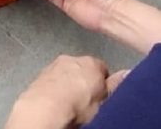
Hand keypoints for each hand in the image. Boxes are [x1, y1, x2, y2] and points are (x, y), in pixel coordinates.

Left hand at [5, 55, 127, 128]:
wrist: (45, 108)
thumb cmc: (77, 105)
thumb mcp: (105, 99)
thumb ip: (116, 84)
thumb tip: (127, 73)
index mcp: (91, 62)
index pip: (103, 69)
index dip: (103, 84)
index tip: (102, 95)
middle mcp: (71, 59)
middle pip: (82, 69)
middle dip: (84, 81)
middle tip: (87, 99)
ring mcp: (53, 65)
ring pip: (66, 73)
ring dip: (68, 83)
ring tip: (70, 101)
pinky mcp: (39, 74)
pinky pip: (52, 80)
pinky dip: (54, 87)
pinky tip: (56, 100)